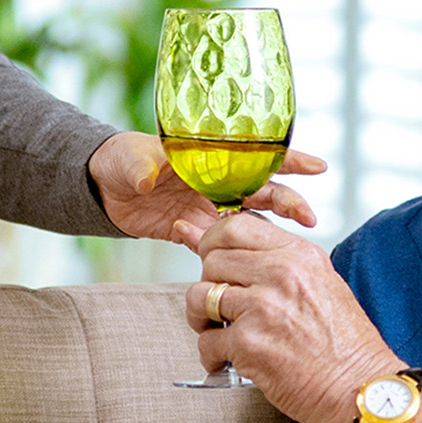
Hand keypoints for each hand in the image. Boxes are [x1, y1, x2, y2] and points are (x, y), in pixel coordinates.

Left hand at [88, 132, 324, 244]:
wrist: (103, 186)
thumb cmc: (120, 159)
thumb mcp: (131, 159)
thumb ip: (142, 167)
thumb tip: (149, 177)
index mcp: (209, 155)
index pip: (256, 155)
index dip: (288, 160)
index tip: (318, 167)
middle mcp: (215, 180)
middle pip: (262, 190)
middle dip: (288, 201)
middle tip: (309, 218)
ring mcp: (207, 206)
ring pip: (248, 219)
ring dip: (271, 230)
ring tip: (293, 245)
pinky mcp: (194, 229)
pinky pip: (221, 243)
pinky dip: (235, 253)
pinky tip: (254, 268)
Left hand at [183, 212, 403, 422]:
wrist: (363, 388)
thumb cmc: (347, 347)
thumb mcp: (323, 286)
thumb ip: (284, 266)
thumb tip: (241, 258)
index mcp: (299, 256)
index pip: (236, 226)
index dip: (213, 242)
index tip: (211, 260)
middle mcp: (280, 274)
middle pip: (212, 260)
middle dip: (208, 283)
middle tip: (217, 305)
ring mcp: (261, 308)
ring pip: (200, 297)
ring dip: (201, 318)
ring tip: (215, 332)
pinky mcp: (248, 344)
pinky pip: (206, 342)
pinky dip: (210, 356)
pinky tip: (225, 362)